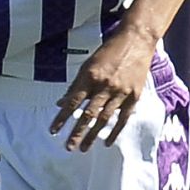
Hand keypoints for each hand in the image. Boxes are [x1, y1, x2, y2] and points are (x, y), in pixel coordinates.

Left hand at [52, 23, 154, 150]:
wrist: (136, 41)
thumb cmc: (109, 52)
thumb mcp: (88, 64)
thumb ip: (76, 85)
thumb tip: (61, 102)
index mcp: (90, 76)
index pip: (72, 102)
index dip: (62, 117)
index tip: (53, 131)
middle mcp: (104, 85)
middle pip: (88, 114)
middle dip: (77, 132)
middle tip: (68, 147)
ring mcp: (120, 92)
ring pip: (104, 119)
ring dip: (92, 135)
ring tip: (83, 148)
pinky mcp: (134, 96)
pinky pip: (123, 118)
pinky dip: (115, 131)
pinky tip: (107, 142)